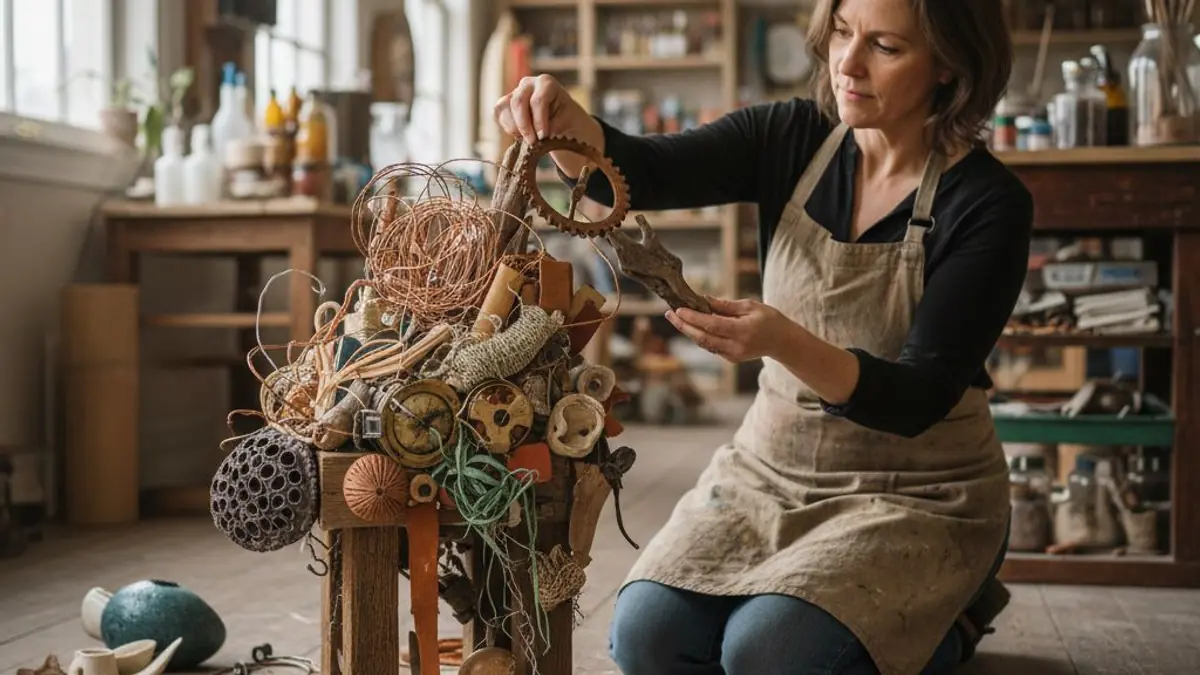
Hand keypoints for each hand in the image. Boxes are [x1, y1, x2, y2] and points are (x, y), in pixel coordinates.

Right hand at [493, 74, 604, 177]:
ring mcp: (515, 92)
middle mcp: (528, 84)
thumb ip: (554, 125)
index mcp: (547, 83)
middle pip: (518, 102)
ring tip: (527, 139)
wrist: (562, 123)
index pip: (538, 100)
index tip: (543, 137)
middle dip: (524, 126)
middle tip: (532, 142)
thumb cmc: (567, 120)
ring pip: (504, 107)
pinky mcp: (506, 104)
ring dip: (514, 127)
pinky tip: (519, 135)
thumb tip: (539, 136)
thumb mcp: (568, 122)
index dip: (539, 121)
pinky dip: (507, 127)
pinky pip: (498, 114)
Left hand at [665, 297, 790, 362]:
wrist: (783, 342)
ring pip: (704, 344)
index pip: (711, 325)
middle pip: (703, 338)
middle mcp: (736, 346)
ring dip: (689, 331)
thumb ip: (726, 305)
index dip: (693, 318)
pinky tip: (692, 325)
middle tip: (669, 314)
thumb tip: (703, 300)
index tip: (679, 309)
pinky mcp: (731, 359)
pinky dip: (700, 336)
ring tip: (677, 317)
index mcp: (742, 331)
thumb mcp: (750, 306)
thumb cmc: (769, 319)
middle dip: (684, 326)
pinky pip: (711, 346)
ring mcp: (733, 355)